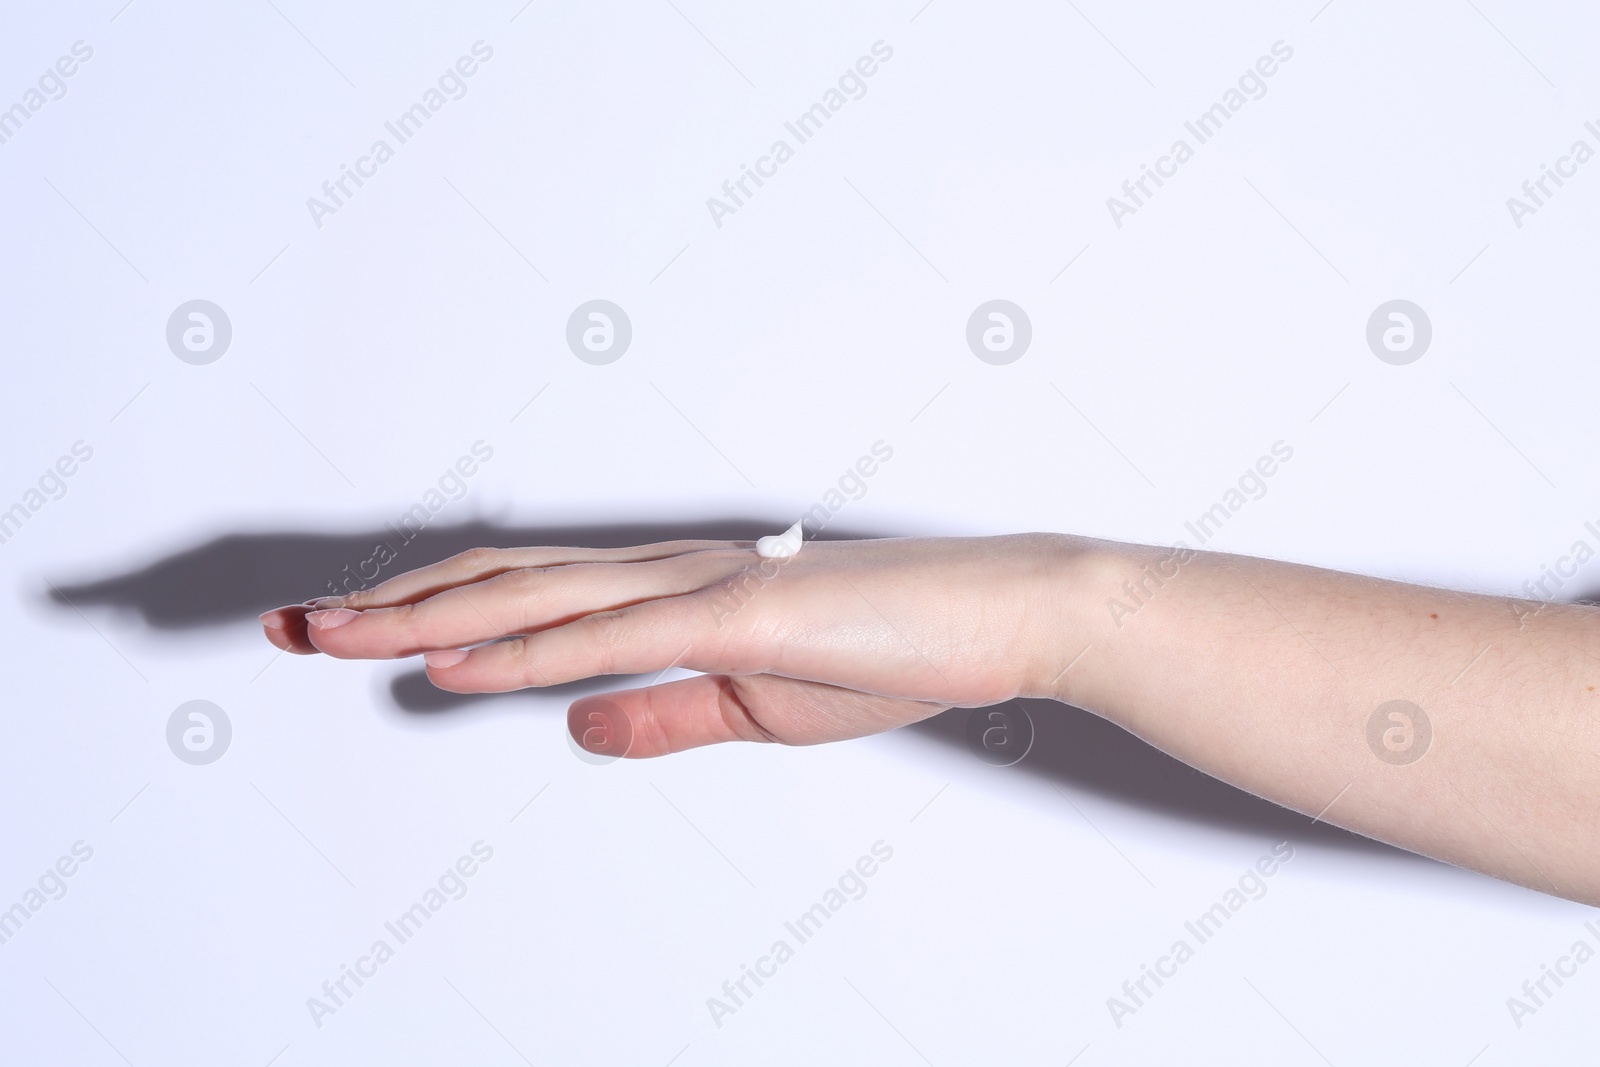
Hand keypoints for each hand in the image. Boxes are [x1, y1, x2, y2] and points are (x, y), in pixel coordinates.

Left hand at [258, 535, 1078, 757]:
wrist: (995, 613)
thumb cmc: (890, 649)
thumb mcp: (753, 706)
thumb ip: (659, 717)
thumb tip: (571, 734)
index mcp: (667, 591)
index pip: (523, 596)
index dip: (429, 613)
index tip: (347, 636)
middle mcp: (664, 572)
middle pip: (498, 583)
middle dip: (387, 610)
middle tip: (289, 630)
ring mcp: (697, 586)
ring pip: (532, 599)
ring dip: (425, 621)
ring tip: (331, 637)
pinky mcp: (738, 615)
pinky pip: (612, 638)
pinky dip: (523, 652)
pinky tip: (457, 668)